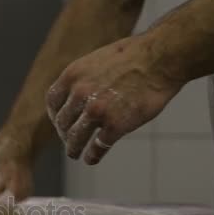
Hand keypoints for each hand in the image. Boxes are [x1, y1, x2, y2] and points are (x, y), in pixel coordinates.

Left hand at [46, 35, 184, 164]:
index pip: (53, 101)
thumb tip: (79, 91)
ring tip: (76, 154)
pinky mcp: (115, 125)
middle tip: (69, 141)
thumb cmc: (136, 55)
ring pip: (75, 137)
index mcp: (73, 75)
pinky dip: (93, 155)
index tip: (60, 122)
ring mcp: (97, 111)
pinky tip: (92, 159)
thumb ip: (85, 78)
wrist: (160, 58)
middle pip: (62, 122)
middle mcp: (80, 94)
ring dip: (73, 149)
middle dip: (64, 134)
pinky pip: (98, 146)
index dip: (55, 115)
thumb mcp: (98, 59)